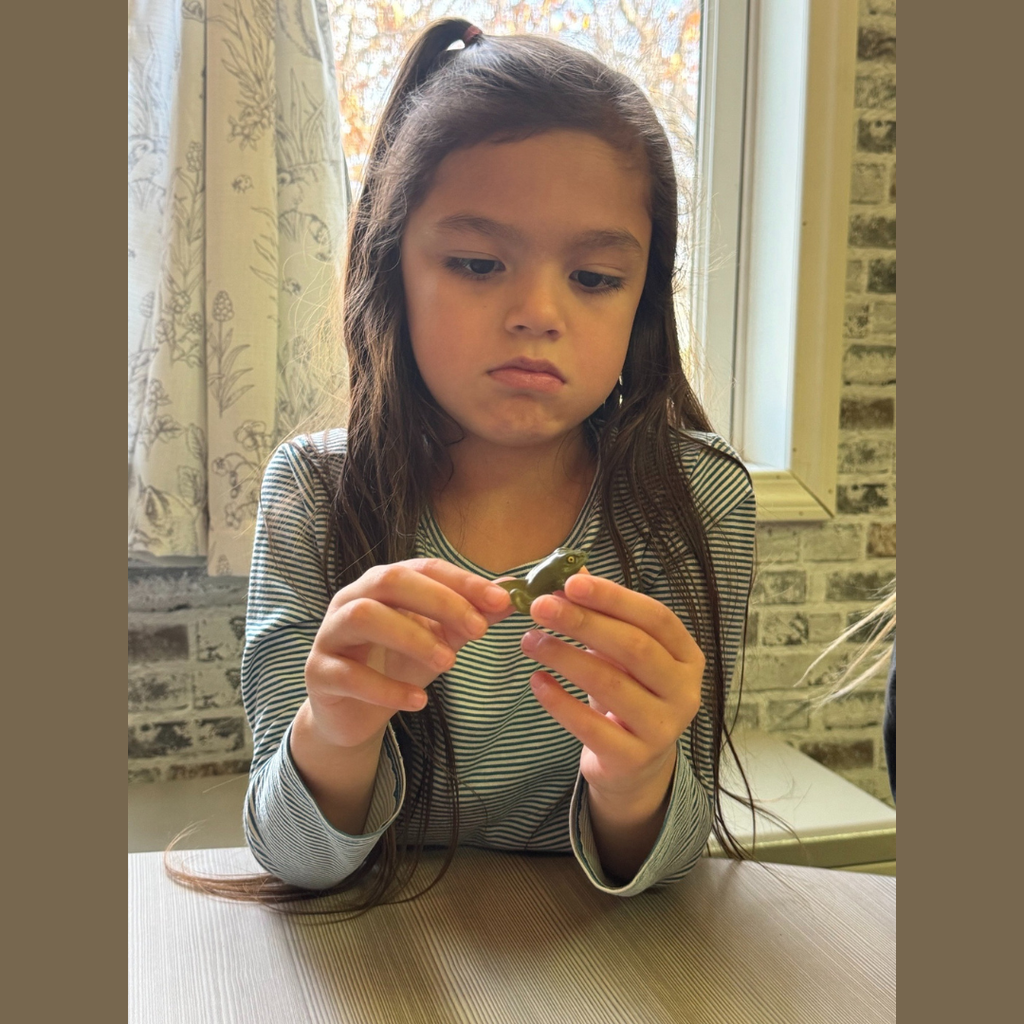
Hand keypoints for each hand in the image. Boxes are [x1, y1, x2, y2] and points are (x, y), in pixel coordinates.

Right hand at [304, 558, 512, 749]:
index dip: (463, 582)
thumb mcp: (439, 640)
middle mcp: (352, 599)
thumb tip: (513, 596)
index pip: (424, 568)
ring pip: (364, 616)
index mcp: (383, 584)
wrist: (351, 713)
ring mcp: (330, 633)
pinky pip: (348, 673)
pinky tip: (418, 702)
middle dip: (440, 601)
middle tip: (479, 630)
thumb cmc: (395, 665)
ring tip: (449, 663)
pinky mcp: (318, 672)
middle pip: (391, 580)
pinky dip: (386, 688)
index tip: (502, 601)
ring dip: (412, 637)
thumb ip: (469, 617)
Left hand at [520, 568, 704, 808]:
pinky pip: (590, 726)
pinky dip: (559, 701)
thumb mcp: (622, 653)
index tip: (570, 582)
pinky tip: (536, 681)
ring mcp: (663, 728)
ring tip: (529, 640)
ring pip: (609, 683)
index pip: (655, 617)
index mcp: (687, 656)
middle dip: (583, 622)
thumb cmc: (629, 692)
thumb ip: (603, 614)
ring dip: (564, 656)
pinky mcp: (633, 758)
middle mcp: (684, 691)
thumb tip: (571, 571)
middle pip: (633, 647)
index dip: (613, 597)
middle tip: (540, 606)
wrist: (635, 765)